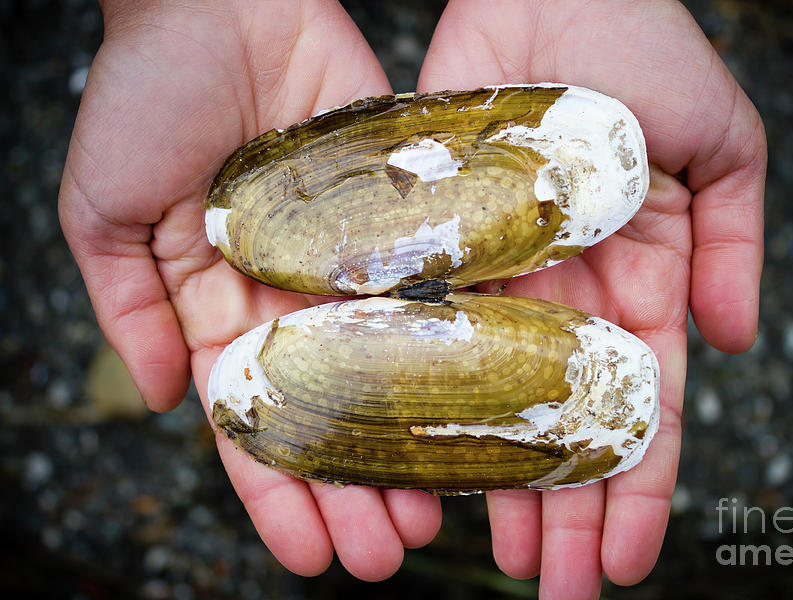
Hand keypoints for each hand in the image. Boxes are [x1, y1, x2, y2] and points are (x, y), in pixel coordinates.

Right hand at [59, 0, 440, 580]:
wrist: (219, 1)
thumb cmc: (148, 96)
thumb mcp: (106, 210)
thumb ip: (127, 304)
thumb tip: (168, 398)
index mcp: (223, 307)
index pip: (256, 421)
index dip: (278, 492)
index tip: (310, 555)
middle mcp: (296, 296)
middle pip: (335, 410)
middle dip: (356, 487)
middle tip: (389, 556)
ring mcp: (354, 260)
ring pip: (392, 367)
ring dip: (412, 441)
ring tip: (438, 515)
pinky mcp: (403, 215)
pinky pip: (435, 287)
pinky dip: (457, 347)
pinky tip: (480, 407)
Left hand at [419, 0, 764, 596]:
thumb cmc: (640, 45)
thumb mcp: (722, 141)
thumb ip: (733, 241)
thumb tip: (732, 344)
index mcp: (636, 283)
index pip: (638, 406)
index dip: (640, 487)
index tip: (633, 560)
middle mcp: (560, 297)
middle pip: (560, 424)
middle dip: (568, 511)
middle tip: (559, 592)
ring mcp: (491, 278)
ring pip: (489, 402)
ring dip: (496, 483)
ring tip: (500, 560)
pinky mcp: (428, 247)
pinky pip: (420, 335)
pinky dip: (419, 402)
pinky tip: (417, 467)